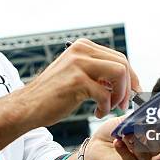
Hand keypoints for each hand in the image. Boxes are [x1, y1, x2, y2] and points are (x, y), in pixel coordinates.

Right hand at [23, 38, 140, 122]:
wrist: (27, 107)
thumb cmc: (52, 95)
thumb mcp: (76, 75)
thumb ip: (97, 72)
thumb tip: (124, 80)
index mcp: (83, 47)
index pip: (119, 57)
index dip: (131, 77)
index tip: (133, 93)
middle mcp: (81, 50)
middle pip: (122, 64)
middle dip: (129, 87)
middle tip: (124, 105)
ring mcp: (78, 64)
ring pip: (119, 74)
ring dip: (120, 95)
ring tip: (110, 107)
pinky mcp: (77, 81)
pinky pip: (105, 94)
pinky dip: (106, 107)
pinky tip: (97, 113)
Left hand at [83, 117, 156, 159]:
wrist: (95, 144)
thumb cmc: (111, 132)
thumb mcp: (123, 121)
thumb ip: (135, 119)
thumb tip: (145, 116)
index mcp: (150, 136)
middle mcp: (149, 149)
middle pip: (157, 144)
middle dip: (148, 136)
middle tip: (136, 129)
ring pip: (146, 154)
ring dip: (134, 142)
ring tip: (124, 135)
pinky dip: (124, 150)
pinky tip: (117, 142)